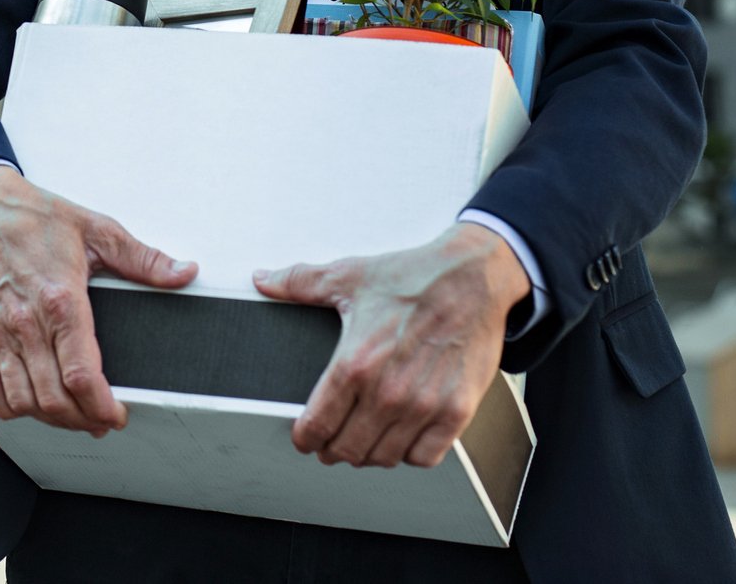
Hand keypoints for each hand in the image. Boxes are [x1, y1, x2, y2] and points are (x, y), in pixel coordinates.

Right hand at [0, 165, 195, 435]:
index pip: (81, 375)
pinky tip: (29, 405)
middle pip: (53, 398)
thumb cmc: (34, 216)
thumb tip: (183, 272)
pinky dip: (8, 408)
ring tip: (72, 415)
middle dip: (83, 420)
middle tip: (100, 420)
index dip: (103, 407)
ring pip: (22, 400)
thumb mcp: (97, 229)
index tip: (117, 414)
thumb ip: (143, 259)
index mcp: (61, 299)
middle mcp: (26, 321)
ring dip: (50, 418)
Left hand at [254, 224, 528, 468]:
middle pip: (348, 450)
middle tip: (332, 443)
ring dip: (370, 454)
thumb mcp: (348, 277)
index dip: (305, 439)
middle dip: (333, 450)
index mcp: (354, 363)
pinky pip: (426, 456)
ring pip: (385, 457)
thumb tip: (264, 280)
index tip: (305, 439)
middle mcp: (387, 391)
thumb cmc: (413, 277)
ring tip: (366, 440)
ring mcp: (424, 405)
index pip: (317, 425)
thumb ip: (299, 283)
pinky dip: (411, 454)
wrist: (471, 277)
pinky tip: (404, 438)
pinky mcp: (457, 411)